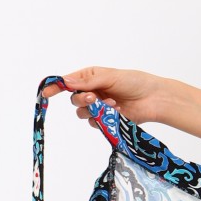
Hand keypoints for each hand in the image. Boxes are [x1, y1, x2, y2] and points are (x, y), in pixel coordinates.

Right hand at [42, 66, 166, 126]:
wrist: (154, 99)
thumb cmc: (135, 82)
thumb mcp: (110, 76)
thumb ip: (88, 81)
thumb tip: (66, 82)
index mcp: (91, 78)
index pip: (69, 83)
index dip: (56, 87)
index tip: (46, 92)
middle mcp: (93, 92)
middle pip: (74, 100)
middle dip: (81, 100)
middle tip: (93, 98)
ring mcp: (99, 107)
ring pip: (82, 114)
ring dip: (94, 110)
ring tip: (111, 104)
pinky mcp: (106, 121)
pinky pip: (94, 123)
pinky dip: (102, 118)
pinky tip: (116, 111)